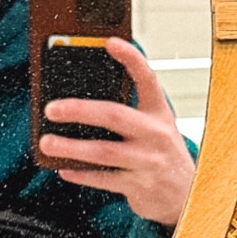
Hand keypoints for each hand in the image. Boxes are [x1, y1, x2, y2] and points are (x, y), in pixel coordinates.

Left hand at [40, 37, 194, 228]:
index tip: (110, 42)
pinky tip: (64, 169)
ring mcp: (148, 161)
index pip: (147, 79)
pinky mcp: (140, 186)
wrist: (189, 195)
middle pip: (115, 115)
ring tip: (47, 142)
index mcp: (158, 113)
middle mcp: (155, 134)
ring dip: (71, 146)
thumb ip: (129, 113)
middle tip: (52, 108)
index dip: (131, 59)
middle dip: (79, 110)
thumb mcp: (155, 127)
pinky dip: (81, 174)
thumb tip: (81, 104)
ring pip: (104, 151)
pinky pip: (104, 178)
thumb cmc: (162, 155)